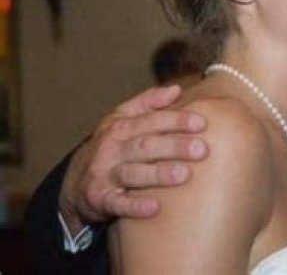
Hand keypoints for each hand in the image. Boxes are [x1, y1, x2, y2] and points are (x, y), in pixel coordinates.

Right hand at [59, 85, 207, 233]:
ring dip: (158, 174)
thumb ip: (148, 103)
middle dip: (174, 146)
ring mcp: (104, 175)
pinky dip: (134, 207)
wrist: (75, 182)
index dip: (175, 120)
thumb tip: (176, 89)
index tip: (201, 123)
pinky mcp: (99, 200)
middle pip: (145, 146)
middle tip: (201, 149)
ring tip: (184, 175)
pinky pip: (117, 204)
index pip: (150, 120)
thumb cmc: (112, 146)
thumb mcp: (122, 119)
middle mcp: (111, 149)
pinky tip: (155, 208)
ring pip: (133, 173)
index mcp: (120, 127)